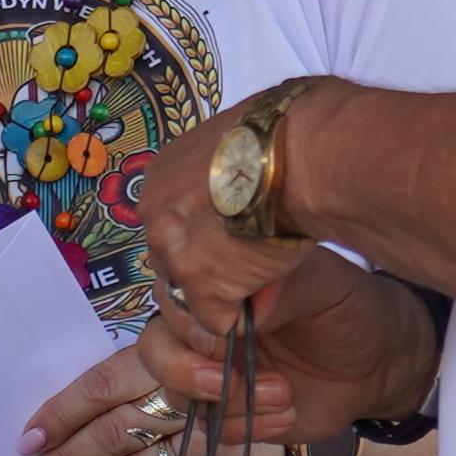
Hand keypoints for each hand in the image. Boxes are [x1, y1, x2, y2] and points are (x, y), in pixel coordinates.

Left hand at [18, 341, 275, 455]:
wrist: (279, 409)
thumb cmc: (204, 380)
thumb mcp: (168, 361)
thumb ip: (124, 382)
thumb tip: (53, 423)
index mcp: (167, 357)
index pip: (103, 387)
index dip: (61, 415)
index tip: (28, 441)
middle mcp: (191, 397)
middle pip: (116, 433)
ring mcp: (212, 441)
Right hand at [122, 248, 431, 446]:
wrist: (378, 362)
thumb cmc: (349, 308)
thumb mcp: (326, 287)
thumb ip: (287, 290)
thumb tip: (251, 304)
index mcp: (218, 285)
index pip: (170, 296)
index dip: (188, 322)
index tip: (228, 332)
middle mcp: (205, 327)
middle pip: (155, 349)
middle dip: (188, 371)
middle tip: (231, 379)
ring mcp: (214, 373)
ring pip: (176, 395)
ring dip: (228, 404)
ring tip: (284, 395)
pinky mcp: (232, 413)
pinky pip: (214, 429)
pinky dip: (249, 426)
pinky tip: (289, 414)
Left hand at [137, 98, 318, 342]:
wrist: (300, 152)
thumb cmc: (284, 133)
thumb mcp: (237, 142)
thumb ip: (225, 168)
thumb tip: (245, 172)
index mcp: (162, 174)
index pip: (175, 219)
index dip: (210, 229)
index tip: (243, 223)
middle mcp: (154, 214)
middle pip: (178, 256)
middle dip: (214, 260)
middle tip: (259, 248)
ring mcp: (174, 253)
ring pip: (196, 292)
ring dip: (231, 286)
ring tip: (271, 264)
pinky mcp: (202, 289)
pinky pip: (222, 321)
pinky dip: (249, 311)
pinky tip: (276, 284)